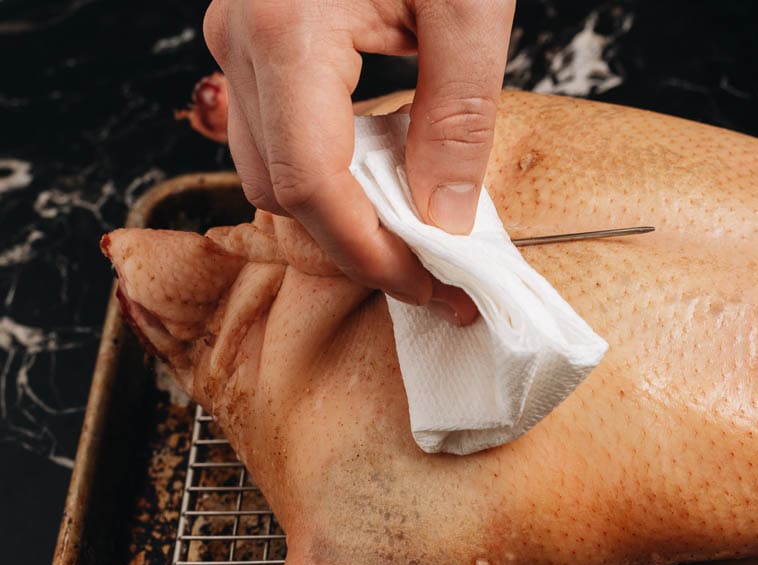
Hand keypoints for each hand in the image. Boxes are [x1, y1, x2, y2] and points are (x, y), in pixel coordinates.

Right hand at [203, 0, 515, 324]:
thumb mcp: (467, 4)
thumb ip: (457, 116)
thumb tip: (447, 217)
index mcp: (286, 30)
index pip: (309, 188)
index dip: (369, 256)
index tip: (430, 289)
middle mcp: (241, 37)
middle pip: (280, 189)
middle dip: (355, 246)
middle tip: (433, 271)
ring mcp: (237, 32)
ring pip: (270, 166)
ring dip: (342, 212)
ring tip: (419, 227)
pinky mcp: (254, 31)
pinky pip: (278, 128)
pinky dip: (332, 168)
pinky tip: (391, 169)